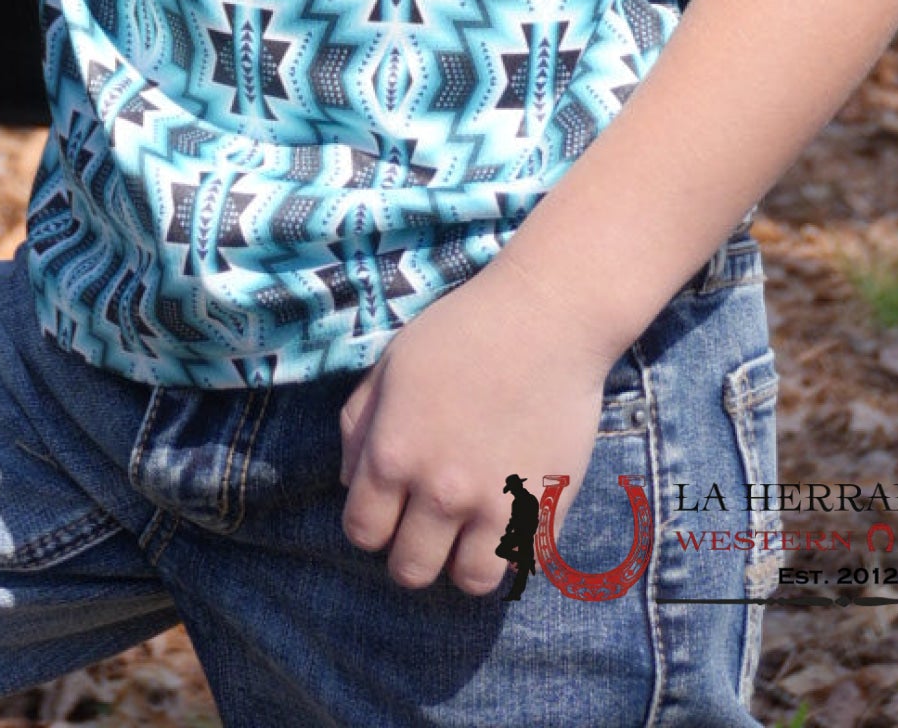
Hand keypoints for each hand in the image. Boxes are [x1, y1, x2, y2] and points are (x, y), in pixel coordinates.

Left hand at [337, 263, 606, 592]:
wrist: (545, 317)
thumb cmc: (461, 330)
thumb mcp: (390, 365)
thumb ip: (358, 426)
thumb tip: (350, 484)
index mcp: (394, 454)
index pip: (363, 533)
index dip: (372, 524)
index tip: (389, 508)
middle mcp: (441, 490)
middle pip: (410, 570)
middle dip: (412, 550)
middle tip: (428, 523)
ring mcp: (497, 505)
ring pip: (470, 581)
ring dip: (465, 560)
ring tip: (471, 529)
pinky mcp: (547, 507)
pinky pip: (525, 564)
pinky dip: (516, 548)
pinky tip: (512, 513)